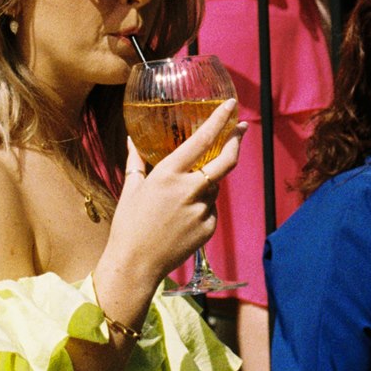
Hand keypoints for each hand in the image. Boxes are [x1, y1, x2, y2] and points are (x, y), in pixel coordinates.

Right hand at [104, 100, 242, 291]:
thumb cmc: (129, 225)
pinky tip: (180, 221)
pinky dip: (201, 207)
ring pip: (214, 187)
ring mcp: (202, 210)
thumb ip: (136, 161)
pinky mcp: (209, 228)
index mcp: (168, 175)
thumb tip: (133, 139)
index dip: (219, 120)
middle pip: (226, 160)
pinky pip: (211, 209)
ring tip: (178, 202)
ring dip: (206, 184)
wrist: (136, 265)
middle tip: (241, 128)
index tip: (230, 105)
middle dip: (236, 141)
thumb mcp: (131, 189)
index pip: (201, 140)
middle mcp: (189, 189)